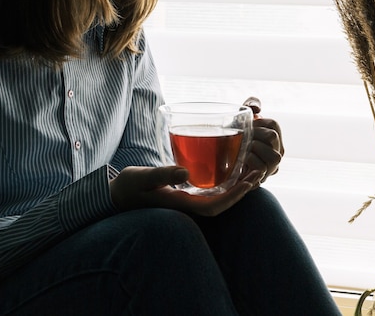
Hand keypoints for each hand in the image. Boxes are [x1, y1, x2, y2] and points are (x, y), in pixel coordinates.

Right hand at [109, 165, 258, 216]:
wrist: (116, 196)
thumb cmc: (127, 188)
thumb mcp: (142, 177)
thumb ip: (162, 174)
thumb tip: (185, 172)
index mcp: (181, 206)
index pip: (215, 205)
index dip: (235, 196)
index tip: (249, 180)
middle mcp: (187, 206)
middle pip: (222, 202)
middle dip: (242, 190)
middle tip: (258, 170)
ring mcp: (186, 202)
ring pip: (217, 197)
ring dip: (235, 186)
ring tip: (251, 169)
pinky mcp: (183, 195)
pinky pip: (209, 192)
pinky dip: (222, 183)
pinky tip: (229, 170)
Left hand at [242, 96, 283, 186]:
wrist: (224, 163)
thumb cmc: (236, 137)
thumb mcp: (243, 118)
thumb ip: (251, 105)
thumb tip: (256, 108)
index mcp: (275, 136)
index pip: (273, 124)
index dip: (258, 122)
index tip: (245, 125)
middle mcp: (277, 151)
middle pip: (272, 137)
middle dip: (254, 133)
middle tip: (241, 135)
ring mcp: (271, 166)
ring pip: (273, 156)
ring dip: (254, 148)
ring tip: (243, 147)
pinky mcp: (262, 178)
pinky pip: (261, 168)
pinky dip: (250, 160)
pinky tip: (240, 158)